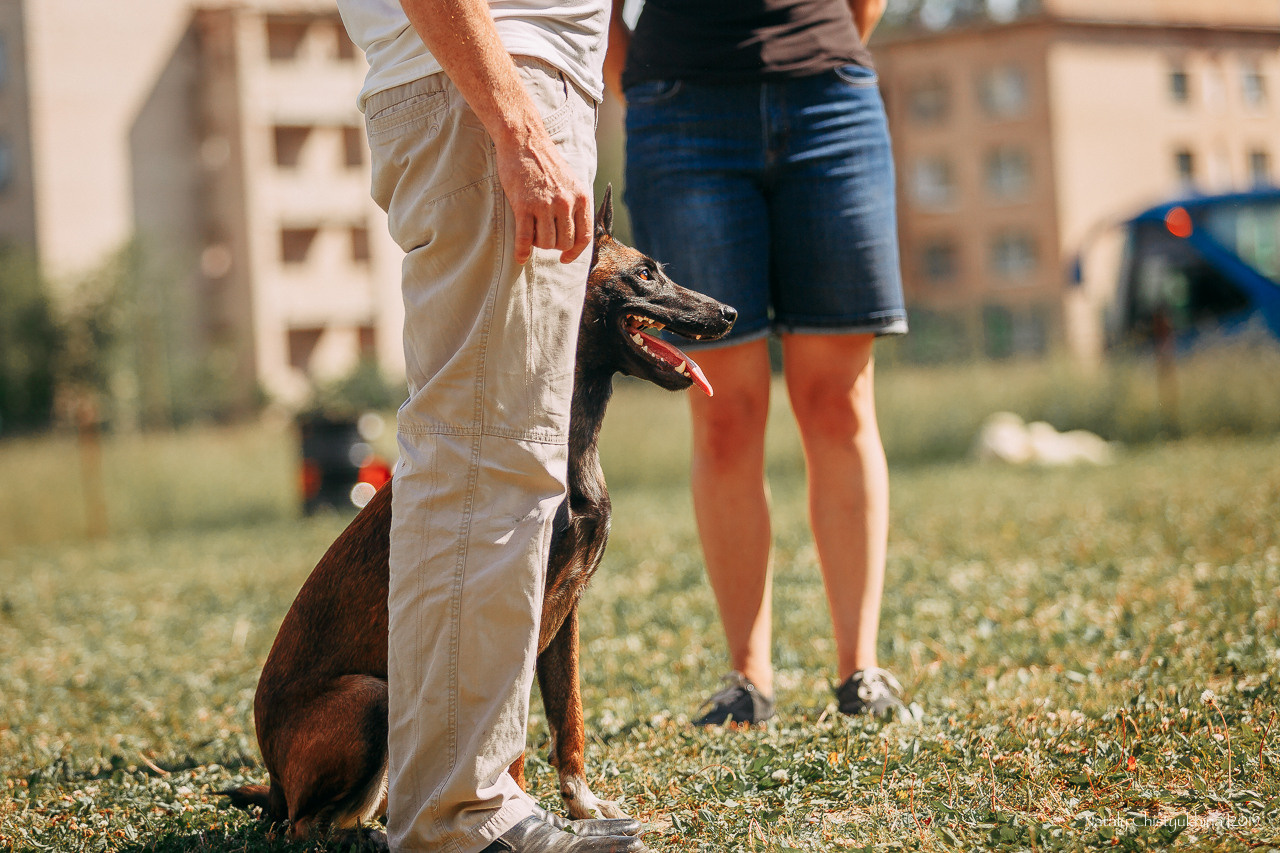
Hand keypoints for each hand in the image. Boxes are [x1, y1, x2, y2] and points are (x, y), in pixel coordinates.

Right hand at [494, 131, 591, 264]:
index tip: (565, 258)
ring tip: (532, 234)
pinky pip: (525, 238)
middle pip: (564, 242)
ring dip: (538, 244)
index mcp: (580, 197)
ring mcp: (544, 204)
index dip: (575, 252)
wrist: (524, 141)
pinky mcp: (523, 205)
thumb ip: (575, 204)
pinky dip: (522, 251)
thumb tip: (574, 233)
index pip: (584, 236)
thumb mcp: (571, 182)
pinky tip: (520, 257)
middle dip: (554, 246)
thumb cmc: (546, 162)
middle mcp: (565, 202)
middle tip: (544, 237)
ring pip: (546, 243)